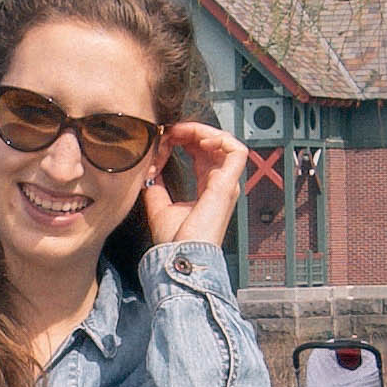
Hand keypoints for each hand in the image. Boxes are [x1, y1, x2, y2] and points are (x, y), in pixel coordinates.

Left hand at [150, 120, 254, 250]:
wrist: (181, 255)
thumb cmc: (175, 240)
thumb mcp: (159, 205)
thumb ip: (156, 186)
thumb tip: (149, 171)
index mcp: (208, 188)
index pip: (202, 153)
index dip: (184, 139)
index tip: (164, 138)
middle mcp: (221, 183)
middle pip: (213, 144)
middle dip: (190, 131)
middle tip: (168, 131)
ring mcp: (227, 183)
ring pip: (224, 142)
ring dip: (201, 131)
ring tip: (180, 132)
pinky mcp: (228, 184)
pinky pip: (236, 151)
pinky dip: (219, 138)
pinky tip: (198, 139)